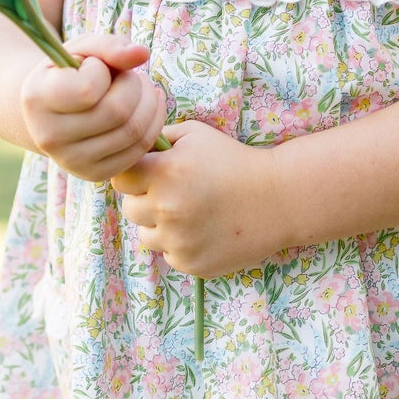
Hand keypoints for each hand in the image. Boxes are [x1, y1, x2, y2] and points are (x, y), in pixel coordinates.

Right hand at [20, 32, 166, 183]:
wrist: (52, 110)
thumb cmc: (70, 72)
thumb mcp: (82, 49)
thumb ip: (110, 45)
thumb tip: (141, 54)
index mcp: (37, 99)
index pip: (88, 89)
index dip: (102, 70)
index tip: (95, 65)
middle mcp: (48, 136)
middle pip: (117, 112)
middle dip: (135, 85)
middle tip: (131, 75)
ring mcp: (69, 161)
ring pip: (132, 132)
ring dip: (148, 103)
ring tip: (140, 89)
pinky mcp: (92, 174)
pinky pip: (138, 151)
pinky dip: (152, 125)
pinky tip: (146, 108)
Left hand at [113, 120, 286, 277]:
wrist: (278, 199)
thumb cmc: (234, 161)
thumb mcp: (196, 135)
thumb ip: (158, 139)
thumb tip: (129, 149)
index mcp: (166, 172)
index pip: (120, 179)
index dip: (134, 175)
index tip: (150, 174)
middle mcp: (168, 208)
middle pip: (130, 209)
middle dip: (147, 200)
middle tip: (176, 193)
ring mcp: (179, 240)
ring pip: (145, 236)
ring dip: (161, 225)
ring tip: (192, 212)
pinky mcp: (191, 263)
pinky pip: (169, 254)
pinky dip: (181, 244)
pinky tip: (205, 229)